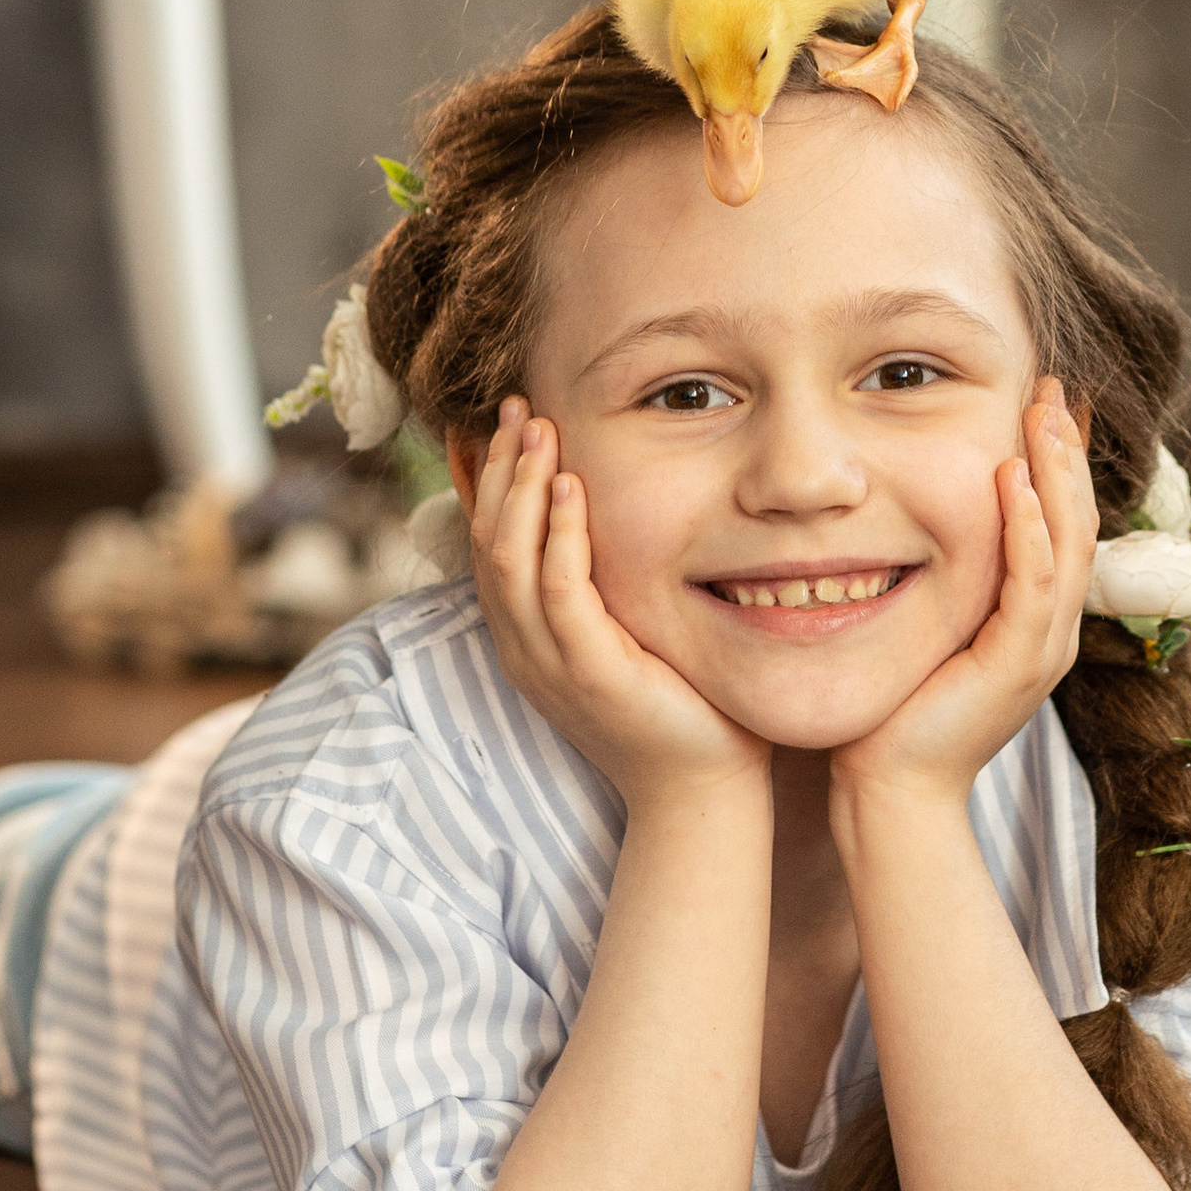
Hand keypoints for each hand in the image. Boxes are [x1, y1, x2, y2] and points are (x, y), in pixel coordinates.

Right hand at [465, 401, 767, 811]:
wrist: (702, 785)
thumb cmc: (678, 702)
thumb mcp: (627, 629)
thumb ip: (607, 578)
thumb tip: (610, 509)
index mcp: (527, 637)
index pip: (490, 542)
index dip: (497, 478)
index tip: (516, 421)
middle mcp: (524, 648)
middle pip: (488, 541)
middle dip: (502, 468)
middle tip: (518, 406)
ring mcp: (550, 663)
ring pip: (510, 559)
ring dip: (524, 487)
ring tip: (538, 429)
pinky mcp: (590, 673)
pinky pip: (561, 592)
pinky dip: (560, 535)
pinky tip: (572, 487)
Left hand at [831, 379, 1098, 818]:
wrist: (890, 789)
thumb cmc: (897, 709)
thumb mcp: (930, 623)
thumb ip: (945, 575)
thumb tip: (914, 515)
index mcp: (1037, 620)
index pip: (1062, 523)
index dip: (1060, 460)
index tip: (1047, 399)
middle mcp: (1052, 630)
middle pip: (1078, 520)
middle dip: (1066, 448)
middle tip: (1051, 384)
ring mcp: (1043, 649)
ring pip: (1068, 542)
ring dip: (1057, 471)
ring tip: (1043, 412)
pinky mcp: (1019, 665)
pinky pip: (1034, 582)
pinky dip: (1028, 526)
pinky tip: (1014, 478)